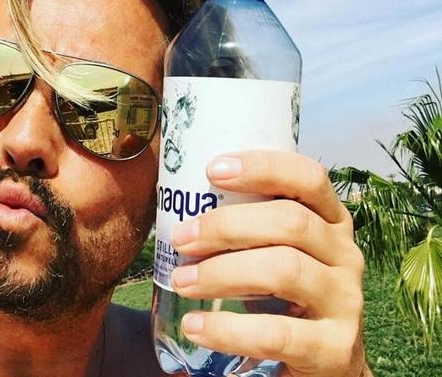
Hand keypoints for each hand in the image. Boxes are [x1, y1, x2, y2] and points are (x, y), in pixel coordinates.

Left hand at [169, 150, 367, 376]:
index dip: (263, 166)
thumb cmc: (284, 295)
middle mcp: (345, 254)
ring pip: (284, 270)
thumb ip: (248, 228)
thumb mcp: (276, 251)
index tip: (212, 169)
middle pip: (291, 222)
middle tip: (181, 238)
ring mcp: (345, 301)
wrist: (323, 364)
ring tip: (181, 282)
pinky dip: (227, 329)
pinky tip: (195, 326)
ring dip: (221, 273)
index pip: (308, 178)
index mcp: (330, 221)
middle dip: (227, 226)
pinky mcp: (334, 348)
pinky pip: (277, 333)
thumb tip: (177, 202)